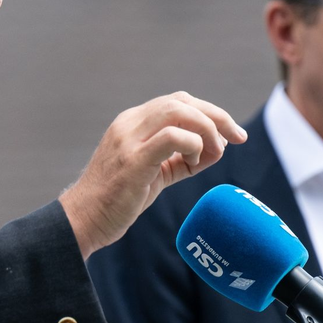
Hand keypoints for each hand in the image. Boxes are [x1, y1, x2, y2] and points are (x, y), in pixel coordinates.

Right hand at [59, 91, 246, 258]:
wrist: (84, 220)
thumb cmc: (118, 199)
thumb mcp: (154, 172)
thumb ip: (180, 157)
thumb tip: (216, 148)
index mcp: (133, 122)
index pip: (178, 101)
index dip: (210, 112)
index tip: (232, 134)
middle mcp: (129, 123)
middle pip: (182, 101)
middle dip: (217, 116)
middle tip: (238, 137)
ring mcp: (128, 139)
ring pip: (177, 111)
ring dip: (208, 128)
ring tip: (216, 152)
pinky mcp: (133, 160)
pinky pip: (171, 136)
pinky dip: (193, 143)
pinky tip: (196, 160)